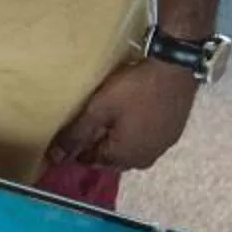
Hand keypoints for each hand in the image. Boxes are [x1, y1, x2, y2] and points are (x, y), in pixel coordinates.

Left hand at [46, 56, 201, 173]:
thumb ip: (77, 135)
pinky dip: (133, 135)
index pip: (93, 162)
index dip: (77, 150)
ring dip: (116, 142)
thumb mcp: (99, 109)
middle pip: (113, 159)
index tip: (68, 134)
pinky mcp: (172, 133)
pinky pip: (145, 141)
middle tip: (84, 127)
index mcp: (126, 157)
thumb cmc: (135, 89)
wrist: (175, 69)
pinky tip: (128, 119)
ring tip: (104, 122)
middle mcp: (145, 159)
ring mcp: (162, 147)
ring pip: (130, 151)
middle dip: (97, 147)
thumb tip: (56, 158)